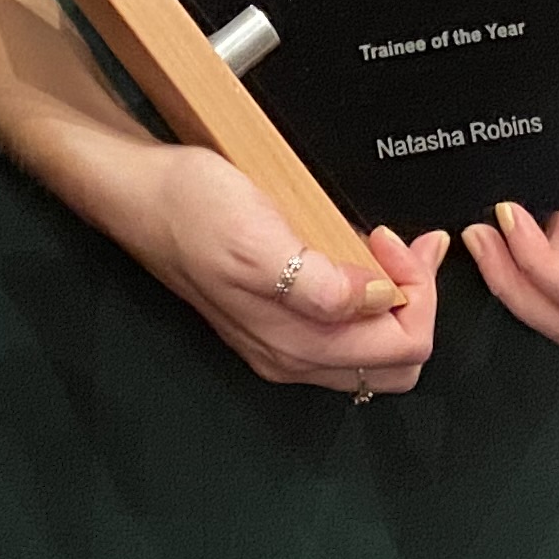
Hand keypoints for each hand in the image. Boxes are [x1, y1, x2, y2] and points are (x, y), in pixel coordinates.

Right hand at [120, 142, 445, 393]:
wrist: (140, 196)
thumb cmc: (190, 209)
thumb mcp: (259, 240)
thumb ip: (323, 285)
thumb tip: (381, 301)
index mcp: (296, 344)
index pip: (401, 348)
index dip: (417, 294)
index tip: (398, 244)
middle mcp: (291, 355)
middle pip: (395, 362)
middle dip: (418, 304)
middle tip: (410, 249)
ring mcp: (282, 341)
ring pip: (373, 351)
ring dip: (398, 301)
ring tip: (393, 248)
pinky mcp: (275, 319)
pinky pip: (345, 331)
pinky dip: (370, 298)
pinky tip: (360, 256)